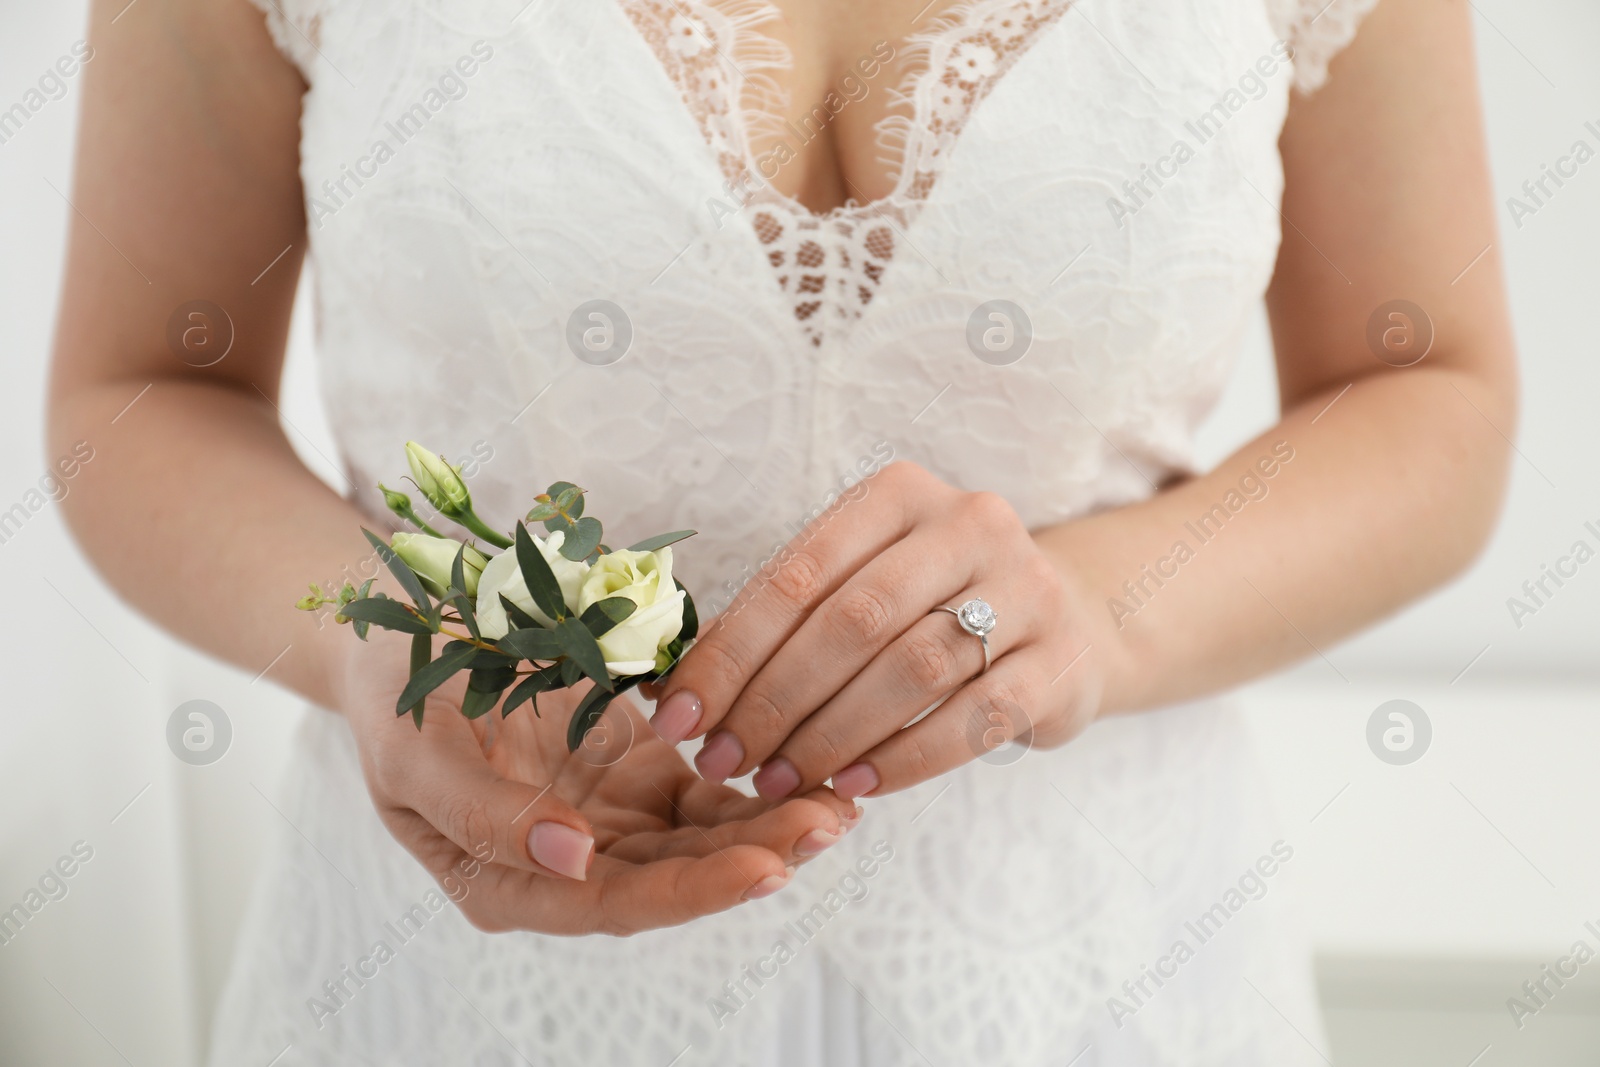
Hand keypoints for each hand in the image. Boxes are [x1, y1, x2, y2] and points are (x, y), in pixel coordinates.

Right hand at [333, 632, 857, 935]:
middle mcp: (567, 863)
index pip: (616, 902)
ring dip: (769, 824)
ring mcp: (606, 819)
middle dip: (757, 855)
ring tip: (838, 800)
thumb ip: (485, 817)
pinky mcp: (635, 772)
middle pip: (676, 876)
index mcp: (506, 883)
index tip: (767, 867)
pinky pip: (707, 792)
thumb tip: (571, 860)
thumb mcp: (414, 755)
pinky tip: (807, 767)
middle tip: (829, 820)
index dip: (694, 890)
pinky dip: (754, 782)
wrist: (398, 634)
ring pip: (702, 839)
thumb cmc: (392, 694)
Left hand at [648, 462, 1103, 799]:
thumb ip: (787, 619)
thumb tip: (674, 689)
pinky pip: (974, 717)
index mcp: (900, 494)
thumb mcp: (864, 582)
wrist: (1068, 621)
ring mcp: (1026, 588)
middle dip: (774, 701)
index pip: (797, 574)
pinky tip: (856, 785)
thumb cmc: (930, 606)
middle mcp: (969, 524)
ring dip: (831, 736)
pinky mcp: (1061, 659)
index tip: (678, 716)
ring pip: (911, 669)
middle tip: (723, 762)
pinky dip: (906, 758)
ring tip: (778, 783)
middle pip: (852, 621)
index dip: (730, 652)